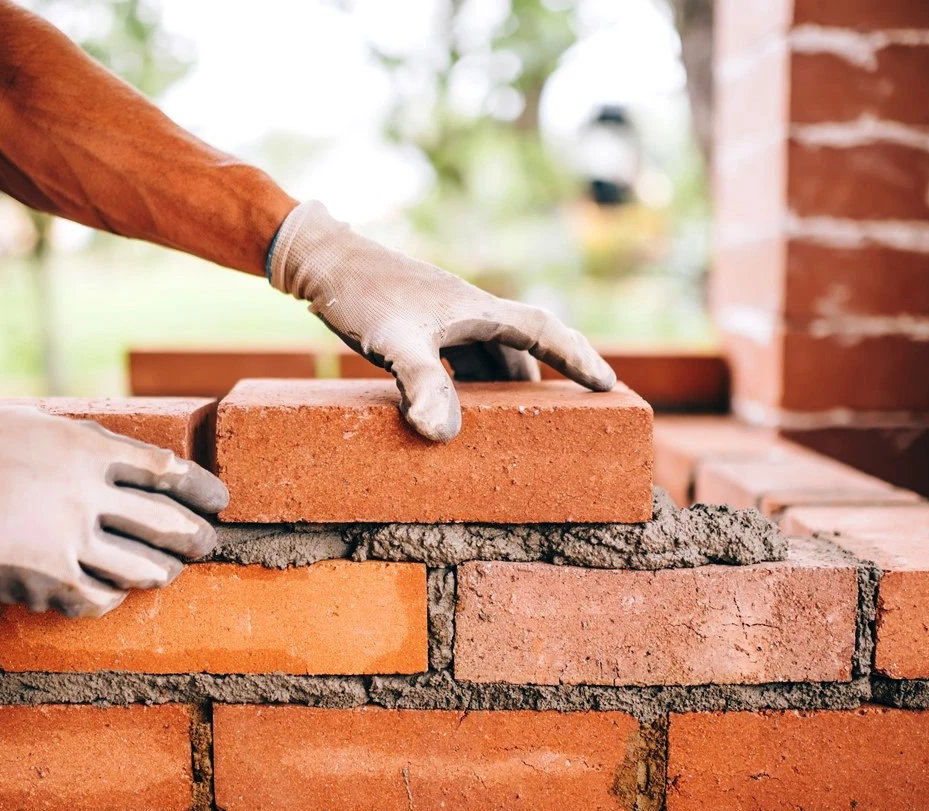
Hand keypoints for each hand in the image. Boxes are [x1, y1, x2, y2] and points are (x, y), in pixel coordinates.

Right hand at [0, 407, 226, 616]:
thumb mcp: (44, 426)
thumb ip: (98, 446)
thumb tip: (151, 464)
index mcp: (88, 451)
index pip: (171, 471)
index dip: (204, 490)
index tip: (219, 501)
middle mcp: (84, 496)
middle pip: (169, 526)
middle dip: (198, 539)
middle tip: (206, 544)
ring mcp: (64, 541)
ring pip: (144, 570)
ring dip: (163, 572)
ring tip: (166, 571)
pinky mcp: (41, 580)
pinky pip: (98, 600)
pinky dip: (113, 597)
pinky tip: (113, 590)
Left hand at [268, 201, 615, 441]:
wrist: (318, 259)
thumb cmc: (360, 294)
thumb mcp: (393, 342)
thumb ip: (422, 384)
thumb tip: (442, 434)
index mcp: (477, 310)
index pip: (545, 331)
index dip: (578, 358)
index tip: (610, 384)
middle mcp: (469, 310)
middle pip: (523, 345)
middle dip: (547, 379)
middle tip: (568, 416)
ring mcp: (444, 316)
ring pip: (491, 352)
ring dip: (506, 383)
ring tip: (516, 421)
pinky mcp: (419, 322)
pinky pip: (461, 355)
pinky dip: (470, 381)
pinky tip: (456, 403)